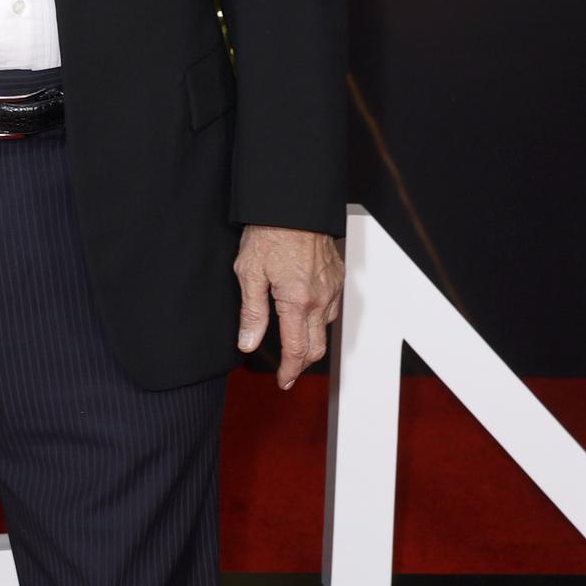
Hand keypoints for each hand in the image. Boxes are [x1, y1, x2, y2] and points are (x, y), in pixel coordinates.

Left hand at [234, 226, 344, 390]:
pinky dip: (320, 319)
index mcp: (297, 301)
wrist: (293, 203)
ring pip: (326, 327)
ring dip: (311, 340)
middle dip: (302, 364)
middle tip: (288, 372)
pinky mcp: (338, 275)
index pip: (297, 350)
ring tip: (293, 343)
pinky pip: (332, 307)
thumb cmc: (269, 233)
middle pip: (317, 347)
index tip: (283, 382)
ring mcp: (333, 287)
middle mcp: (321, 298)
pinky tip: (306, 315)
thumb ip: (251, 313)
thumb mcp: (249, 273)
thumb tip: (248, 344)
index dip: (289, 371)